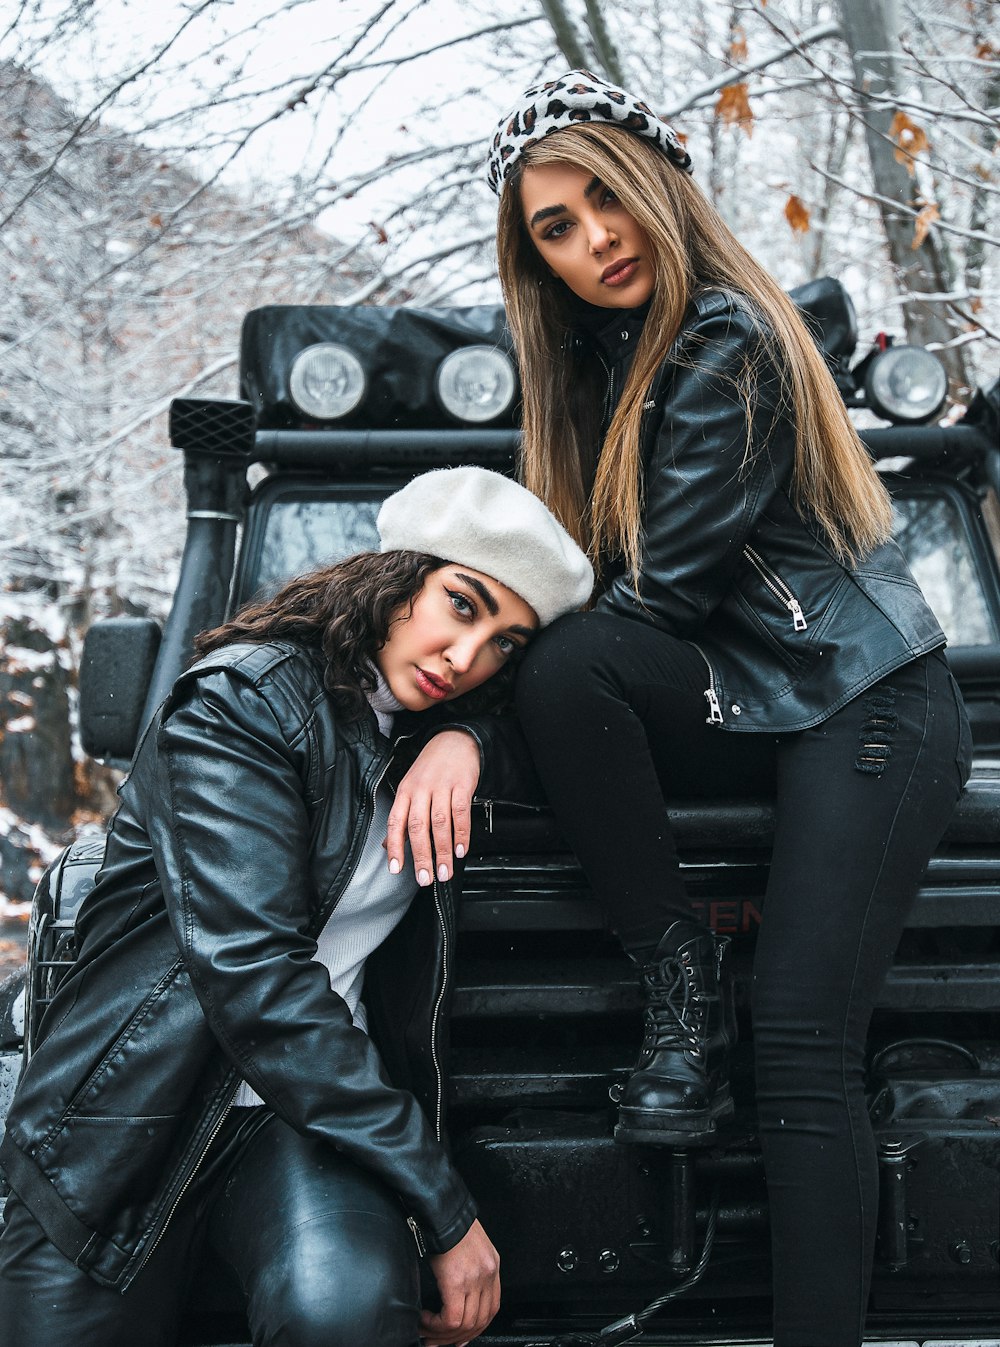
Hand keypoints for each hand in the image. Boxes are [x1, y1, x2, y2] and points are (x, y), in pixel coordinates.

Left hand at [385, 731, 479, 885]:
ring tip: (445, 872)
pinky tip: (461, 850)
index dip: (394, 847)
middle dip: (422, 856)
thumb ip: (402, 817)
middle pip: (418, 826)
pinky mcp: (462, 784)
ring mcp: (442, 786)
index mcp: (405, 791)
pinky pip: (461, 813)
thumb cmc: (431, 768)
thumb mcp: (411, 788)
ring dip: (443, 851)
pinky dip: (461, 834)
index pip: (396, 821)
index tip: (396, 869)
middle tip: (426, 878)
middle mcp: (420, 789)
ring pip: (440, 823)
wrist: (455, 740)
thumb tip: (387, 845)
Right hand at [421, 1219, 499, 1345]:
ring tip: (426, 1331)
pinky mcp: (457, 1281)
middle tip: (438, 1341)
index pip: (492, 1309)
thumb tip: (455, 1295)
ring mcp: (475, 1279)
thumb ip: (468, 1269)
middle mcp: (488, 1274)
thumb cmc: (449, 1223)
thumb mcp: (467, 1246)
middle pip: (479, 1321)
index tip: (461, 1336)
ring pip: (465, 1324)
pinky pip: (451, 1318)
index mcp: (492, 1265)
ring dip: (443, 1334)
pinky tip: (425, 1319)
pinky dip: (437, 1325)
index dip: (476, 1327)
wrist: (441, 1209)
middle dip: (457, 1337)